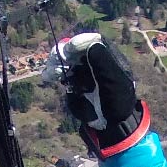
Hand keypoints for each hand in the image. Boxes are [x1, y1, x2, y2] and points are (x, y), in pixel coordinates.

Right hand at [46, 33, 146, 155]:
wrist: (111, 124)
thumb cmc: (117, 101)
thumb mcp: (113, 78)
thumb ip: (100, 59)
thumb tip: (82, 43)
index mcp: (107, 57)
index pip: (92, 41)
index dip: (81, 41)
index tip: (71, 47)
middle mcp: (93, 62)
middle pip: (75, 48)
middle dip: (64, 52)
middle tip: (57, 58)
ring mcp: (82, 72)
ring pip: (64, 60)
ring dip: (55, 62)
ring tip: (52, 72)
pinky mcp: (73, 84)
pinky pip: (61, 73)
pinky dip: (53, 73)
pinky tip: (50, 76)